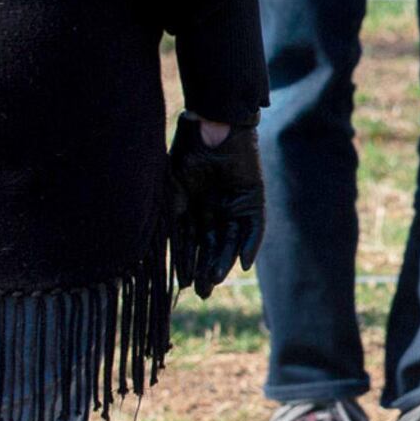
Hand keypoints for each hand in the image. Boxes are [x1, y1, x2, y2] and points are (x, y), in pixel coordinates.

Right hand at [164, 116, 262, 297]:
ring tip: (215, 279)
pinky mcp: (253, 200)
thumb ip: (173, 219)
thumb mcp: (172, 191)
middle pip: (210, 247)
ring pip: (230, 241)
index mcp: (192, 210)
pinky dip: (250, 245)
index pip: (189, 244)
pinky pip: (253, 228)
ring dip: (223, 260)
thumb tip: (165, 250)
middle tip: (202, 292)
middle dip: (205, 268)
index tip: (182, 285)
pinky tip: (244, 263)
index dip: (186, 263)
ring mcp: (234, 207)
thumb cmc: (186, 155)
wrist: (211, 128)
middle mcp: (213, 212)